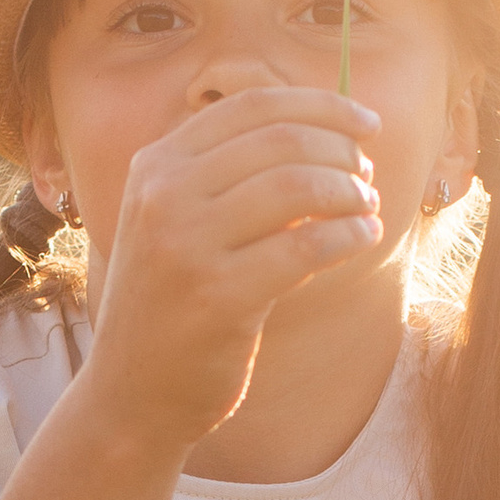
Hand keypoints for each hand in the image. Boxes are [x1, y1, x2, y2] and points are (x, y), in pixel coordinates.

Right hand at [81, 87, 382, 456]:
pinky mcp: (217, 296)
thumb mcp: (177, 223)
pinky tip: (363, 239)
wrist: (131, 394)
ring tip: (368, 208)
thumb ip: (228, 176)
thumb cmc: (173, 305)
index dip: (321, 106)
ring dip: (349, 192)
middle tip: (367, 176)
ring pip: (296, 185)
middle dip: (341, 151)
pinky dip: (347, 235)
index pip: (251, 106)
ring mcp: (185, 245)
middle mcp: (163, 195)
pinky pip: (304, 246)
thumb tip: (328, 133)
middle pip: (280, 139)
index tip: (366, 124)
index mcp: (155, 165)